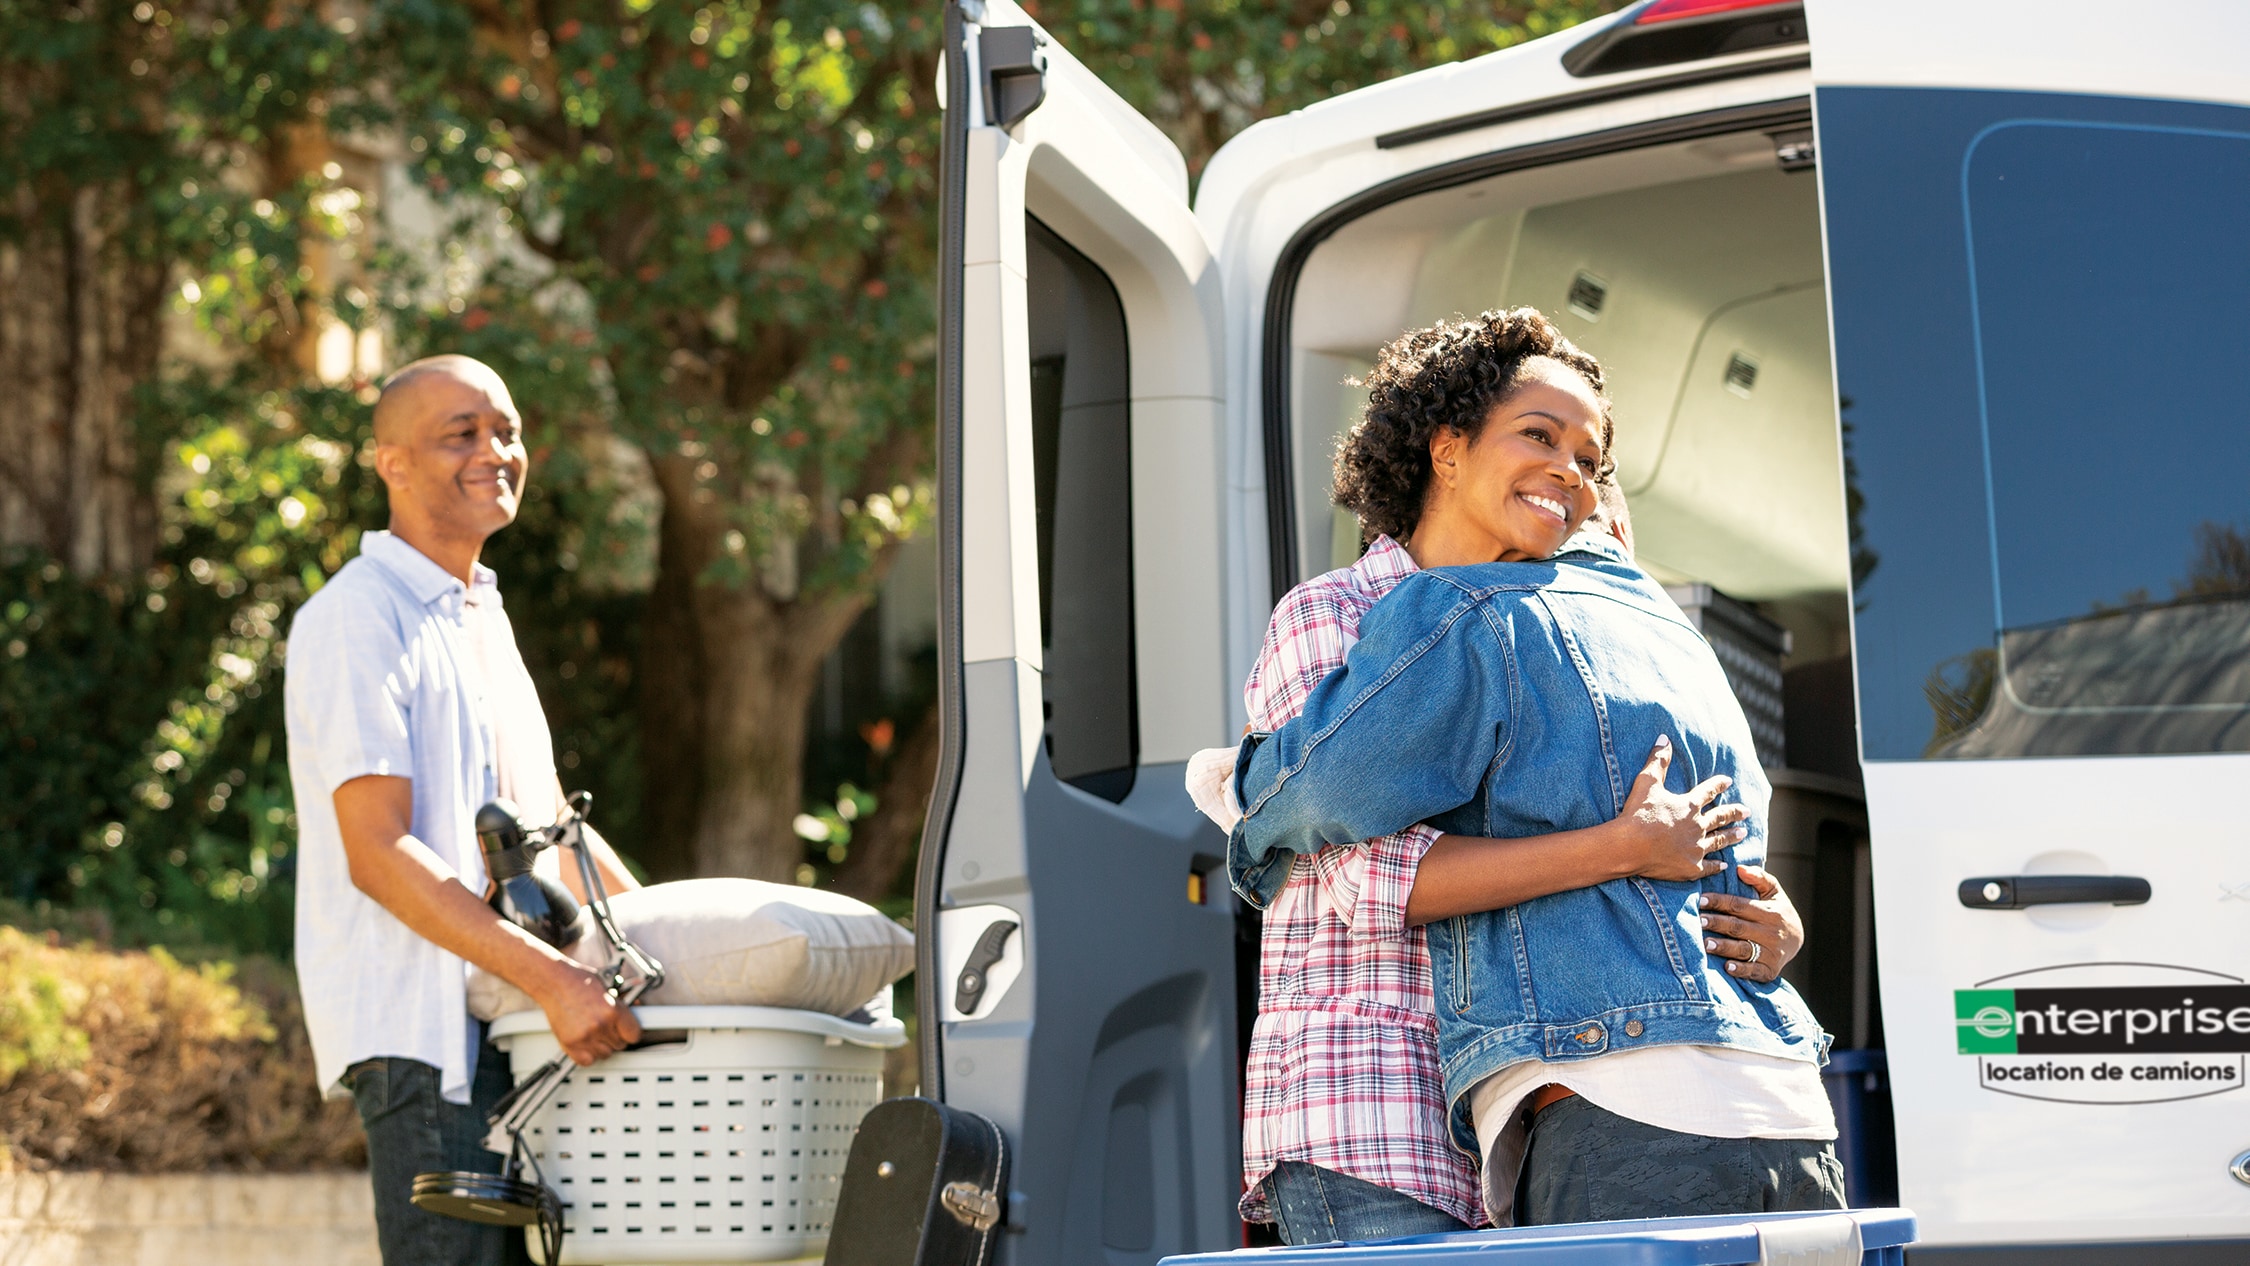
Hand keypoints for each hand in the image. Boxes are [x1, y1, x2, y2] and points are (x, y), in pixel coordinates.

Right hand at [534, 962, 642, 1065]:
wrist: (554, 982)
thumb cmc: (578, 981)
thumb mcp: (608, 989)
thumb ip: (620, 1007)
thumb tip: (635, 1013)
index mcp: (613, 1011)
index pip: (634, 1035)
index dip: (631, 1032)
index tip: (627, 1031)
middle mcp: (600, 1025)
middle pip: (619, 1045)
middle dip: (615, 1037)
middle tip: (608, 1028)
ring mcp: (585, 1037)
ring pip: (604, 1054)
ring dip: (602, 1046)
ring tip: (596, 1033)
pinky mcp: (570, 1044)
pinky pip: (586, 1061)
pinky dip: (588, 1055)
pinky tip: (586, 1043)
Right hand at [1606, 736, 1747, 882]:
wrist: (1630, 846)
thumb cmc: (1637, 814)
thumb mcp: (1646, 782)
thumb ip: (1658, 760)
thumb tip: (1665, 738)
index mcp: (1688, 805)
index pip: (1708, 791)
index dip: (1719, 785)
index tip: (1728, 781)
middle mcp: (1697, 826)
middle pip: (1721, 817)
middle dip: (1734, 812)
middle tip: (1746, 811)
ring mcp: (1696, 848)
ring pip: (1720, 841)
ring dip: (1732, 836)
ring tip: (1743, 833)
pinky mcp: (1691, 867)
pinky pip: (1709, 866)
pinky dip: (1717, 865)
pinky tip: (1724, 865)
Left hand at [1699, 864, 1803, 983]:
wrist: (1798, 938)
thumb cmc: (1778, 911)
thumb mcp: (1774, 892)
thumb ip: (1759, 878)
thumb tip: (1740, 869)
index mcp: (1769, 912)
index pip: (1739, 905)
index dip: (1719, 902)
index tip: (1701, 900)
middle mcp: (1770, 932)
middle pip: (1738, 927)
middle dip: (1717, 924)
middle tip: (1698, 921)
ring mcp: (1771, 952)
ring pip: (1743, 949)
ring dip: (1724, 947)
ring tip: (1706, 944)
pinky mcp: (1770, 969)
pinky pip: (1755, 971)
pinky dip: (1742, 970)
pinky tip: (1728, 967)